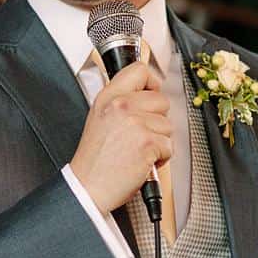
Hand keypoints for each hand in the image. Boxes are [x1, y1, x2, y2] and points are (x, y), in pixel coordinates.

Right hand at [70, 61, 171, 212]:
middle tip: (140, 134)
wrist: (88, 187)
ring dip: (159, 141)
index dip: (151, 83)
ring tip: (138, 150)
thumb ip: (121, 102)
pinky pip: (169, 146)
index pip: (139, 70)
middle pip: (161, 99)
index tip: (151, 93)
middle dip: (157, 119)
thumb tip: (148, 93)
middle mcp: (121, 106)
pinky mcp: (147, 143)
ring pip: (168, 125)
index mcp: (108, 97)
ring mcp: (135, 123)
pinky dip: (160, 158)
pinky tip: (141, 161)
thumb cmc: (95, 160)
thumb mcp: (100, 119)